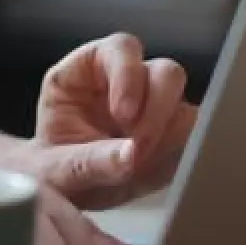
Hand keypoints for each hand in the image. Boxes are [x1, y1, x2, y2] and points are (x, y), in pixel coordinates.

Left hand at [24, 32, 196, 210]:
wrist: (65, 195)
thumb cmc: (52, 171)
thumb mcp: (57, 168)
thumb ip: (90, 161)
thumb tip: (131, 156)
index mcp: (86, 71)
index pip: (120, 48)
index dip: (128, 74)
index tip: (123, 115)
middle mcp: (125, 81)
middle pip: (165, 71)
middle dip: (158, 108)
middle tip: (139, 146)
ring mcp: (154, 106)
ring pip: (185, 103)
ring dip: (169, 136)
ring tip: (140, 164)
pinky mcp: (172, 136)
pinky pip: (193, 135)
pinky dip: (182, 153)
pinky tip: (155, 169)